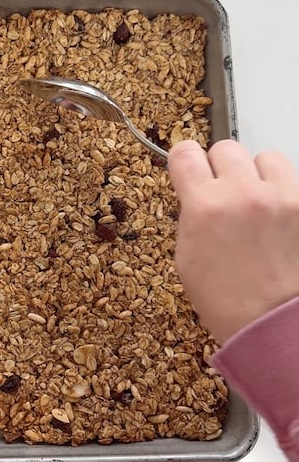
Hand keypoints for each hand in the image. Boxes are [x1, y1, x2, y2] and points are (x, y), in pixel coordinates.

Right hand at [168, 140, 298, 343]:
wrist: (272, 323)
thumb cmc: (226, 299)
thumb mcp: (186, 255)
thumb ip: (192, 213)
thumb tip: (198, 191)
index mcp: (204, 205)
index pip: (185, 153)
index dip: (184, 160)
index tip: (188, 168)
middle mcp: (243, 193)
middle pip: (226, 148)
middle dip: (221, 168)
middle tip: (223, 192)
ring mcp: (283, 197)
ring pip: (266, 157)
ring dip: (258, 175)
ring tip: (258, 203)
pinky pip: (294, 182)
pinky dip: (284, 194)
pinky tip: (279, 220)